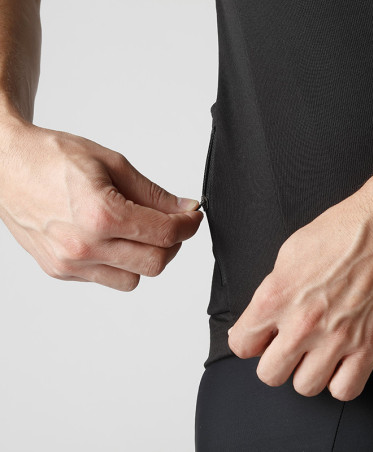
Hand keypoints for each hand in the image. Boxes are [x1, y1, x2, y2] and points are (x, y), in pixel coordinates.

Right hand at [0, 119, 202, 290]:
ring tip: (138, 232)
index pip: (165, 234)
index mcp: (100, 215)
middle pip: (155, 263)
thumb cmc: (52, 157)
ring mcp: (70, 263)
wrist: (6, 165)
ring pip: (133, 279)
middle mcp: (84, 246)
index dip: (188, 225)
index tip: (193, 216)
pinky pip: (107, 278)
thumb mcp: (112, 164)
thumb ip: (153, 193)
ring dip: (146, 258)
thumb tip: (184, 208)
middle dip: (173, 244)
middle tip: (171, 224)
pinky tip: (113, 240)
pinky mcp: (60, 271)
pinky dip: (120, 264)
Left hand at [227, 191, 372, 400]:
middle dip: (274, 362)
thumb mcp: (288, 254)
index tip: (257, 339)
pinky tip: (340, 362)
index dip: (248, 341)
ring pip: (305, 387)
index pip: (241, 344)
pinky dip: (340, 381)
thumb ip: (271, 290)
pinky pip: (345, 390)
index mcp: (275, 296)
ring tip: (314, 353)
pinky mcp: (369, 346)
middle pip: (269, 374)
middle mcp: (301, 323)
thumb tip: (260, 314)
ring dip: (306, 372)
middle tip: (285, 347)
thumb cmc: (340, 232)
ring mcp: (336, 338)